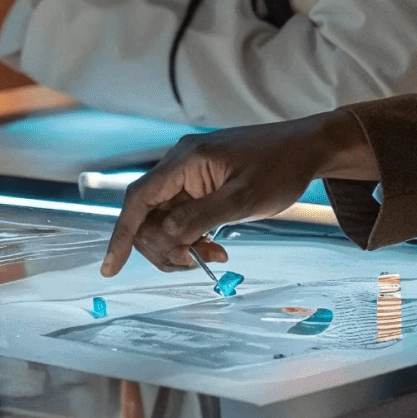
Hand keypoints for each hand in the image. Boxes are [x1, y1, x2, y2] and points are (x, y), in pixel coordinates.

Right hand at [102, 109, 377, 276]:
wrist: (306, 148)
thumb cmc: (279, 169)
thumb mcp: (242, 199)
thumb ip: (199, 219)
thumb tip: (165, 238)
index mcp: (182, 162)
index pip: (137, 200)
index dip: (121, 235)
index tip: (110, 268)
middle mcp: (177, 166)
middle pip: (146, 214)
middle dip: (162, 246)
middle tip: (194, 264)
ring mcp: (188, 175)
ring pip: (164, 219)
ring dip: (179, 244)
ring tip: (213, 256)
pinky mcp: (200, 183)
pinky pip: (181, 215)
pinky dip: (192, 235)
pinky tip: (215, 247)